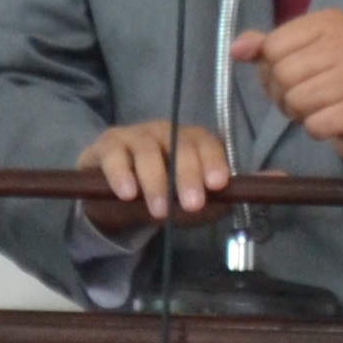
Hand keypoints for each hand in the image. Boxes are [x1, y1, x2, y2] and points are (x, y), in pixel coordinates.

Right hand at [82, 120, 230, 226]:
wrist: (111, 199)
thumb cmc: (157, 195)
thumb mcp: (183, 203)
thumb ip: (210, 203)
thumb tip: (236, 202)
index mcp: (188, 140)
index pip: (206, 142)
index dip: (213, 160)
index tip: (218, 184)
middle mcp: (163, 132)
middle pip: (179, 144)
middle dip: (188, 174)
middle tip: (193, 204)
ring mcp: (133, 136)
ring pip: (147, 151)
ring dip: (156, 181)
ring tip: (160, 211)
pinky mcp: (106, 147)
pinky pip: (114, 156)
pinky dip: (121, 174)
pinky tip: (128, 194)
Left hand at [231, 7, 342, 165]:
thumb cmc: (325, 80)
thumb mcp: (294, 55)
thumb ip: (263, 48)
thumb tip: (236, 49)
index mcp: (329, 21)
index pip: (272, 46)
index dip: (271, 68)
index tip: (292, 75)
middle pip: (283, 73)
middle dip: (283, 94)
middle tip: (301, 96)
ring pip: (297, 100)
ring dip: (299, 113)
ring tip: (316, 107)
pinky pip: (315, 124)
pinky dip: (315, 129)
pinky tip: (329, 120)